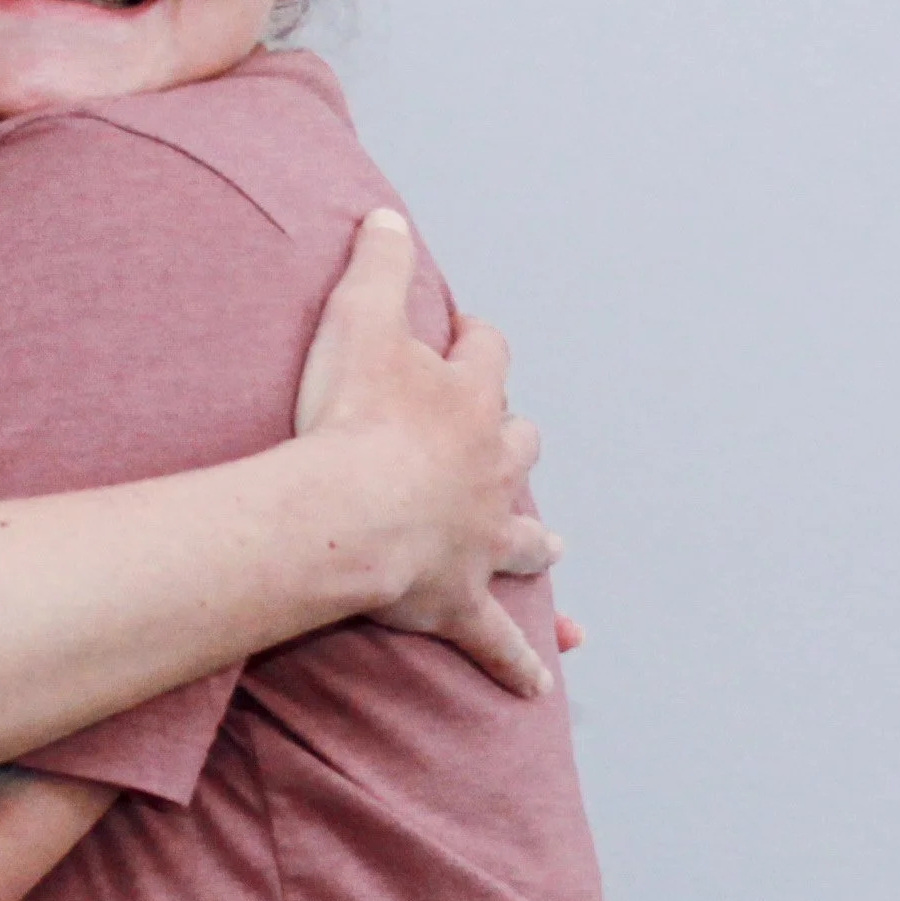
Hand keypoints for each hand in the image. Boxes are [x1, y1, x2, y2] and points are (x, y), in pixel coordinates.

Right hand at [292, 209, 558, 698]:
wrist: (351, 512)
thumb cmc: (351, 418)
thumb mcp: (358, 320)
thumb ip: (376, 265)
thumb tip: (388, 216)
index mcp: (470, 401)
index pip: (489, 357)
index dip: (477, 342)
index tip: (467, 334)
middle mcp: (491, 469)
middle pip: (520, 444)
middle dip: (515, 440)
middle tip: (505, 438)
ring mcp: (482, 538)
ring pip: (526, 537)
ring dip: (536, 540)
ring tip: (548, 548)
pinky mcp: (461, 600)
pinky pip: (496, 641)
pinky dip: (519, 662)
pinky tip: (539, 684)